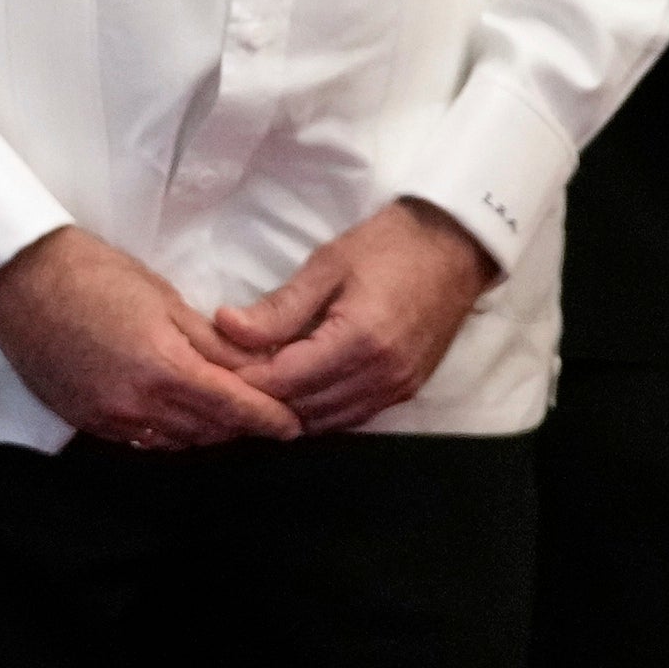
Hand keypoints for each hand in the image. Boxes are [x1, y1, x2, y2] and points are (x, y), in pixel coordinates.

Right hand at [0, 227, 301, 449]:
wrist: (17, 280)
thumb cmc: (92, 273)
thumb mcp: (164, 297)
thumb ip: (214, 341)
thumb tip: (261, 365)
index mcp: (164, 367)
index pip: (234, 408)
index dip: (269, 420)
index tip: (293, 426)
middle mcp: (137, 403)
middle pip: (209, 432)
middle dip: (238, 425)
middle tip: (258, 411)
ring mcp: (107, 417)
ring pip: (176, 442)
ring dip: (202, 430)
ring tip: (218, 411)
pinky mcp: (84, 420)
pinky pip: (140, 440)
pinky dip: (165, 432)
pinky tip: (172, 412)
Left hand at [210, 200, 497, 435]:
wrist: (456, 249)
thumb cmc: (389, 246)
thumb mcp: (327, 266)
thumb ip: (279, 307)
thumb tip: (226, 327)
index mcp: (359, 342)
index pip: (286, 381)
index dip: (244, 379)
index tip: (212, 367)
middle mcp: (381, 377)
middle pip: (304, 409)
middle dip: (261, 400)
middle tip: (226, 380)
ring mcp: (398, 389)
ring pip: (327, 421)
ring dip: (289, 410)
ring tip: (255, 385)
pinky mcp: (406, 391)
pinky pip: (352, 415)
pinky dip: (319, 410)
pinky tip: (296, 390)